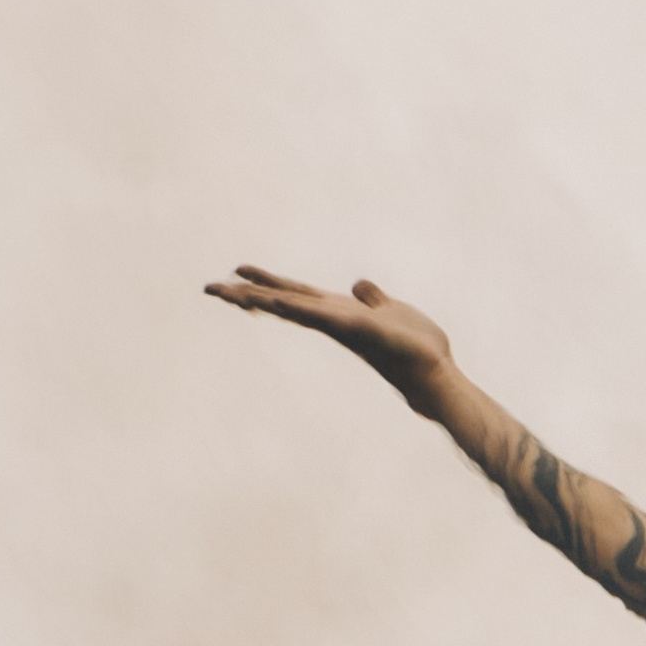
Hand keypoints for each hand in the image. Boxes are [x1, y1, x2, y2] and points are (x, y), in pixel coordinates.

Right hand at [203, 265, 455, 410]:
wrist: (436, 374)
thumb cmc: (416, 349)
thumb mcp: (392, 311)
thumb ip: (373, 298)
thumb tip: (358, 285)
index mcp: (339, 312)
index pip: (297, 294)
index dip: (268, 282)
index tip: (237, 271)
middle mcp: (334, 321)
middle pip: (284, 302)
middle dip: (246, 295)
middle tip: (209, 287)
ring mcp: (343, 327)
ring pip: (295, 310)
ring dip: (262, 300)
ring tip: (230, 291)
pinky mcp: (359, 331)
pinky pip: (323, 318)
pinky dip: (300, 310)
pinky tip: (278, 301)